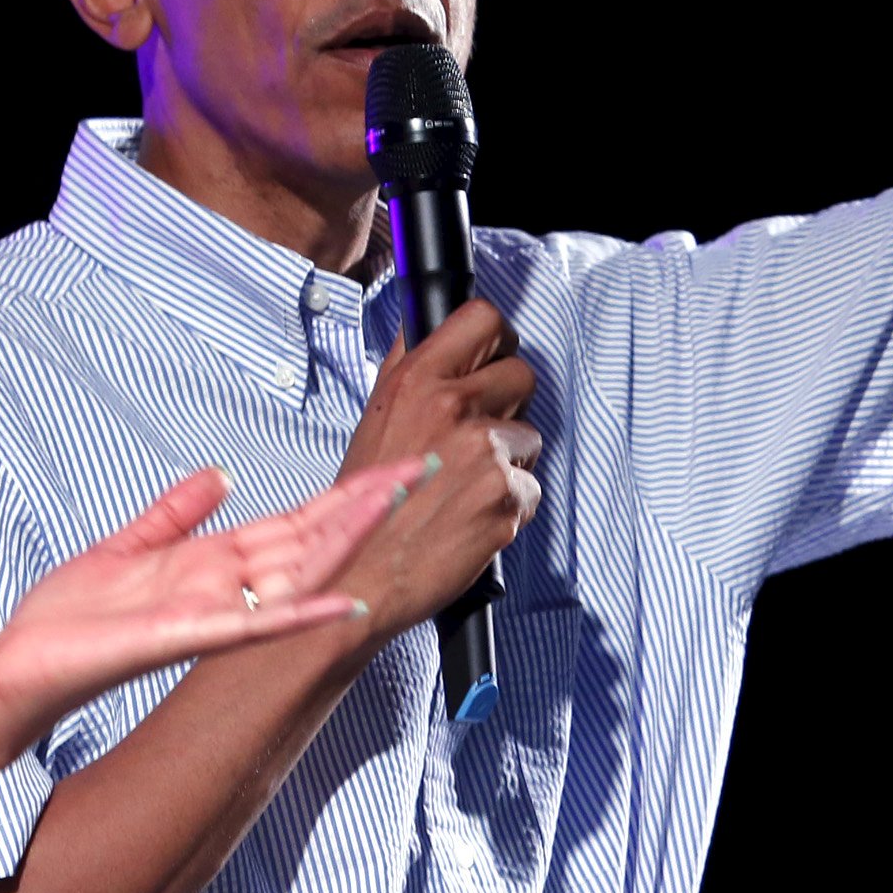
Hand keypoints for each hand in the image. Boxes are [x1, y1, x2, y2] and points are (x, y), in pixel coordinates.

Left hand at [0, 457, 429, 748]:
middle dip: (363, 506)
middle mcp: (223, 587)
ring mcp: (211, 614)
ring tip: (392, 506)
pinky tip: (338, 604)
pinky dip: (297, 615)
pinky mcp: (187, 637)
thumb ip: (176, 511)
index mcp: (211, 563)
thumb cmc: (69, 618)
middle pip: (309, 539)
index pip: (292, 522)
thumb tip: (220, 474)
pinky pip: (254, 626)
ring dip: (345, 541)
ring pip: (294, 573)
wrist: (22, 667)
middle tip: (421, 471)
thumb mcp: (127, 544)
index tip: (390, 467)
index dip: (342, 495)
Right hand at [333, 299, 542, 640]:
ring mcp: (483, 451)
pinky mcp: (505, 495)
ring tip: (467, 484)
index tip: (492, 357)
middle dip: (508, 403)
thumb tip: (427, 326)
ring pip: (530, 434)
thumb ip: (407, 368)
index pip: (483, 319)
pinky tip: (473, 515)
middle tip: (480, 433)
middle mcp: (452, 407)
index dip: (495, 340)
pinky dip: (510, 504)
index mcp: (416, 380)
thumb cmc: (367, 505)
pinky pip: (531, 485)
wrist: (361, 573)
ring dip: (510, 459)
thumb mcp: (375, 418)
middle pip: (522, 373)